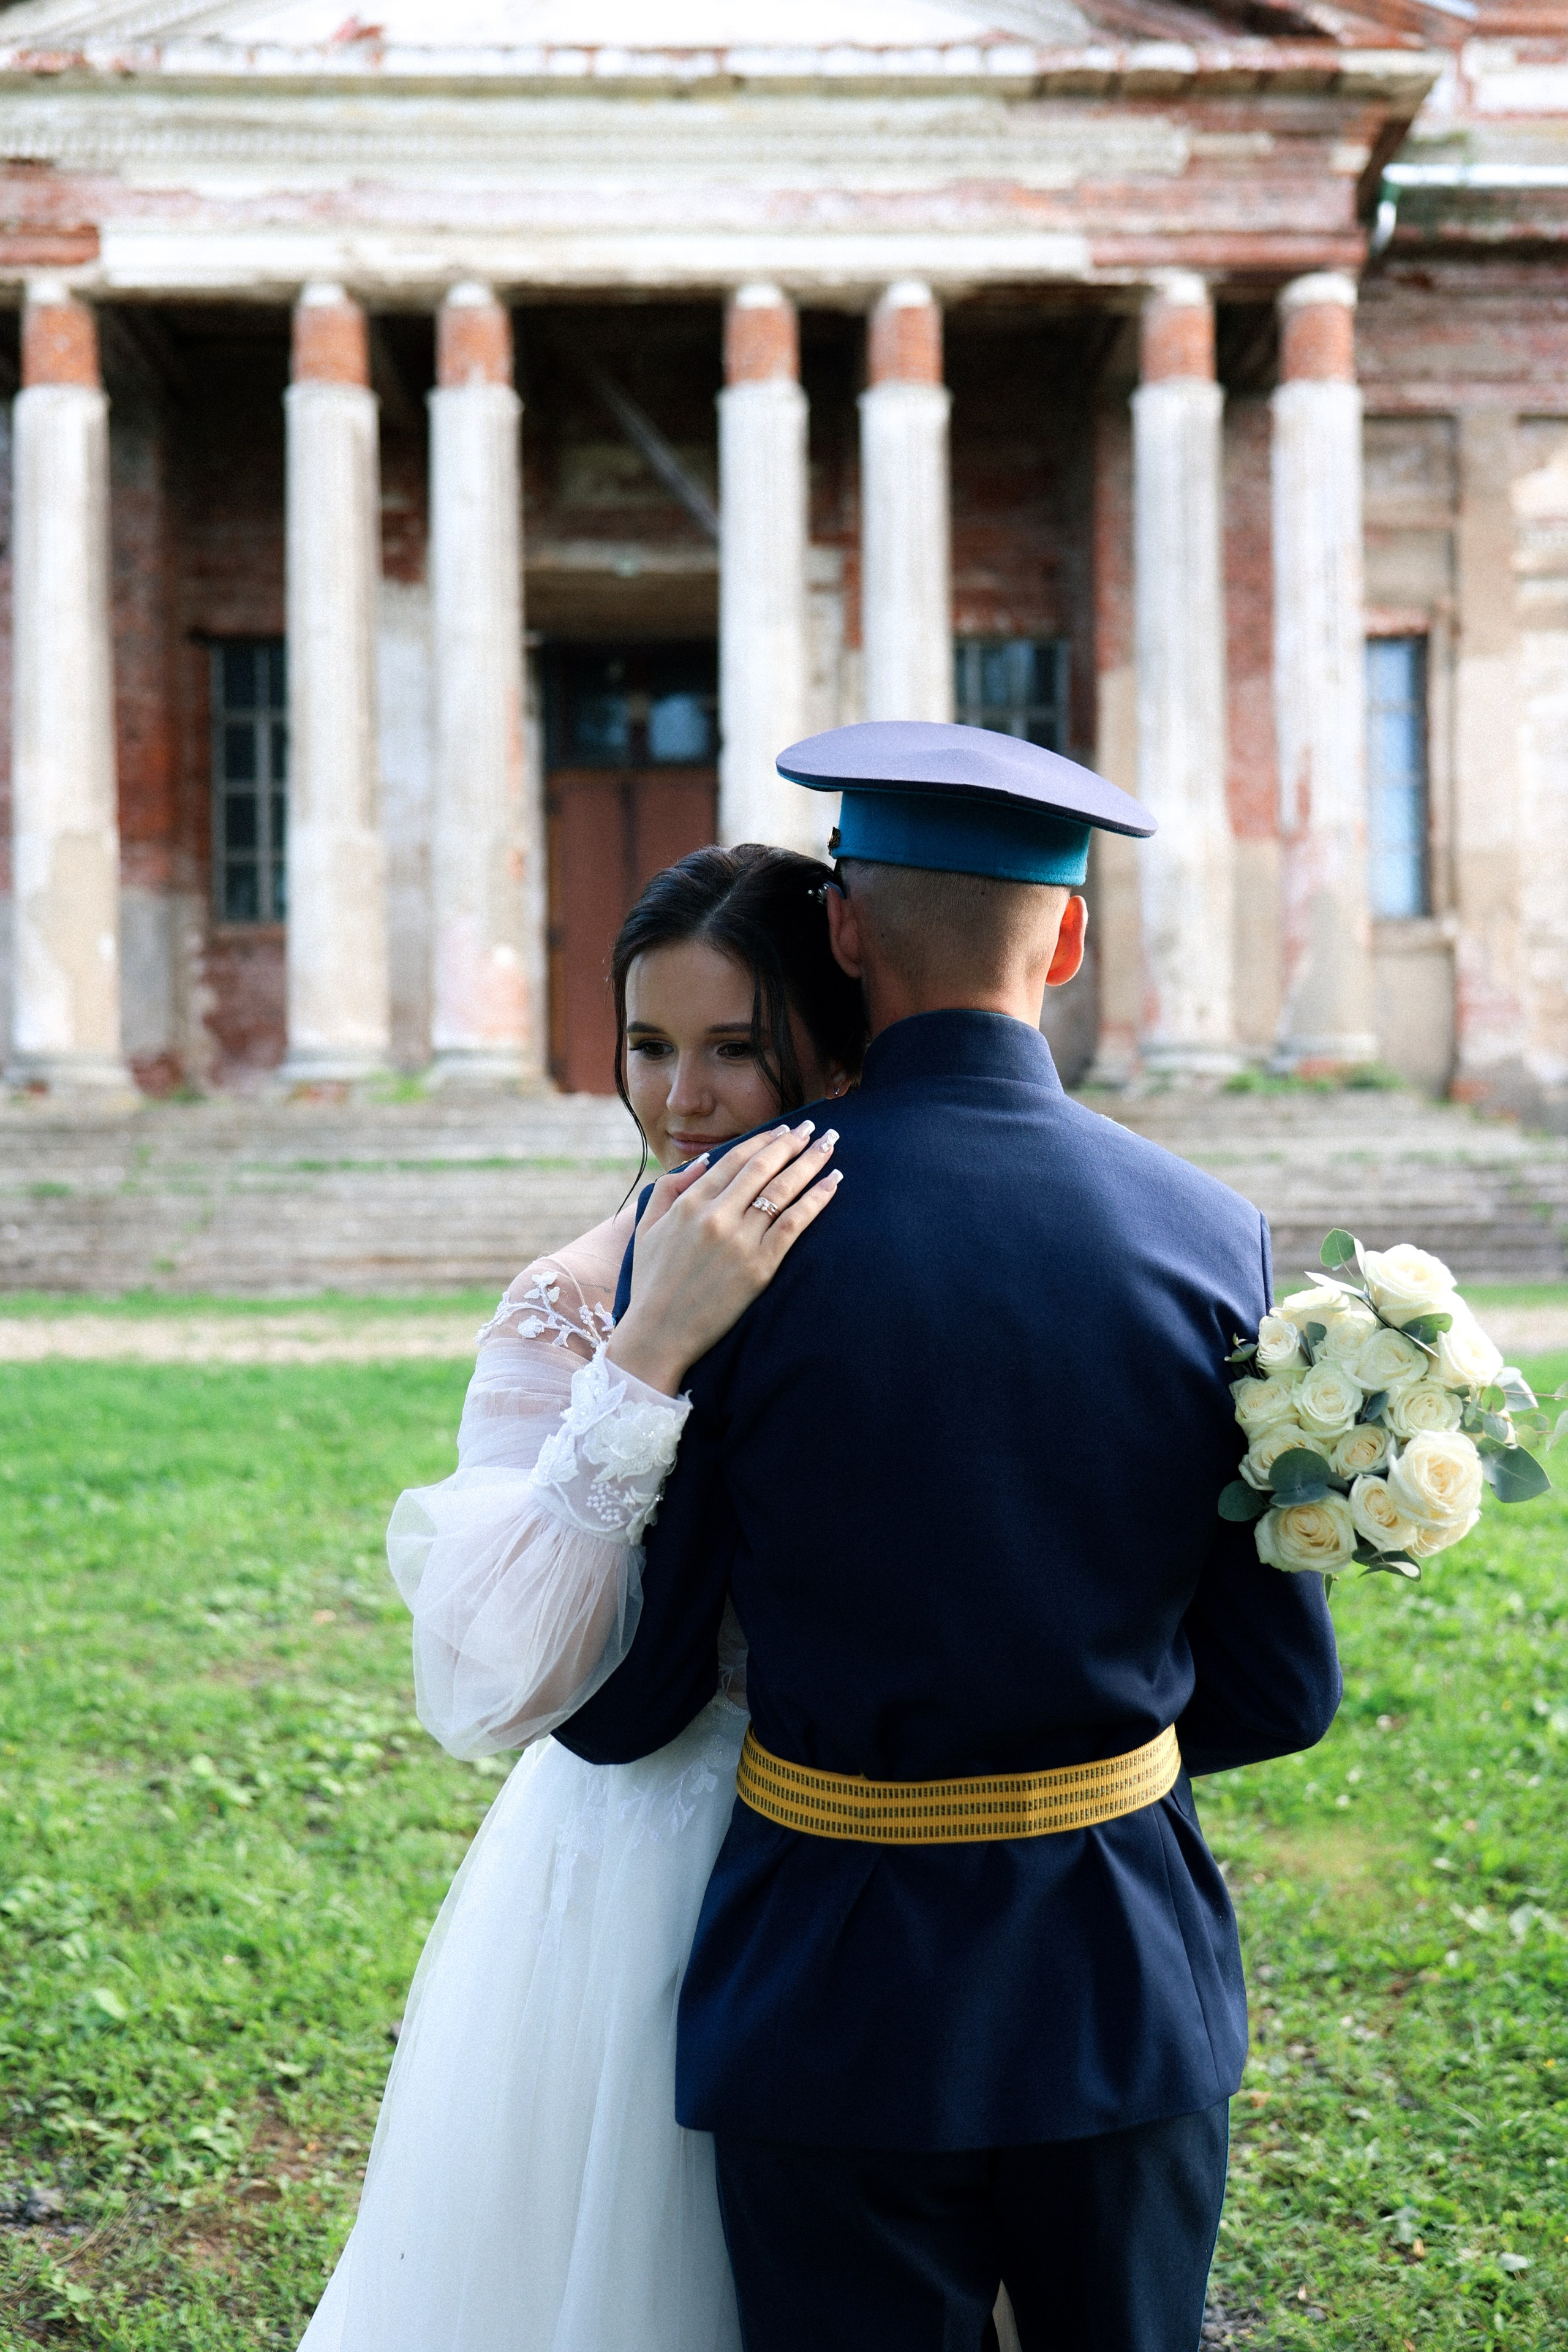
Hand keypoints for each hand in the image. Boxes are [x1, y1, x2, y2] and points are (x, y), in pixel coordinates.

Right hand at [604, 1122, 841, 1395]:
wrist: (659, 1334)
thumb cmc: (651, 1282)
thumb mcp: (647, 1228)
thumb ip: (668, 1188)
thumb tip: (704, 1161)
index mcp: (689, 1204)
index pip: (735, 1159)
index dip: (764, 1140)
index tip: (785, 1130)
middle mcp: (716, 1216)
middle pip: (763, 1168)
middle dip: (792, 1144)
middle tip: (814, 1130)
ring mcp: (740, 1241)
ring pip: (782, 1190)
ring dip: (810, 1163)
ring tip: (829, 1146)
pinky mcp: (760, 1267)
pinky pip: (795, 1223)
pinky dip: (817, 1199)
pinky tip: (834, 1183)